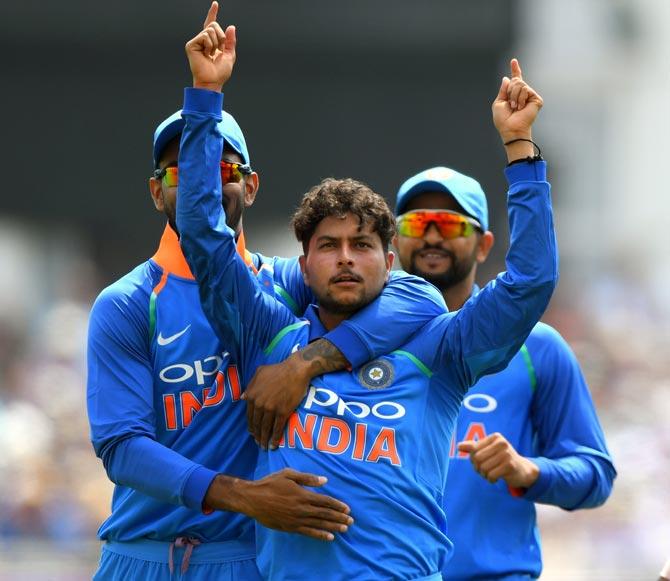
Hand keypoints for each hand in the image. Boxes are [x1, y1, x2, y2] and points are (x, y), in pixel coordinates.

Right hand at [184, 1, 235, 91]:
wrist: (212, 81)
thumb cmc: (220, 72)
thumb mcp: (229, 55)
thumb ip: (230, 41)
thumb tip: (231, 26)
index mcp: (211, 42)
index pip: (211, 25)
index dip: (213, 13)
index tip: (215, 4)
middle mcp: (202, 40)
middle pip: (214, 25)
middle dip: (221, 37)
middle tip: (218, 50)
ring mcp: (196, 42)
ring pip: (210, 30)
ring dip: (216, 43)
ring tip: (211, 54)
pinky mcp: (191, 45)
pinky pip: (205, 36)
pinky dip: (209, 45)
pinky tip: (206, 54)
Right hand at [205, 469, 353, 540]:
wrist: (253, 499)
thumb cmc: (270, 483)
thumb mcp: (288, 474)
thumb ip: (307, 478)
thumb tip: (325, 480)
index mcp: (303, 494)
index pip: (324, 500)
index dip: (337, 505)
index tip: (347, 508)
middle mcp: (302, 508)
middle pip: (324, 514)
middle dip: (339, 517)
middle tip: (351, 521)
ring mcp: (296, 519)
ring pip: (319, 524)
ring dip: (333, 527)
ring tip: (344, 529)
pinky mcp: (290, 527)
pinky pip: (308, 532)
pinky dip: (320, 535)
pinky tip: (329, 537)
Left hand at [242, 339, 349, 449]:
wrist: (295, 370)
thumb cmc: (278, 370)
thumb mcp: (259, 373)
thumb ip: (250, 385)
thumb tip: (242, 397)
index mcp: (252, 395)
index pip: (250, 415)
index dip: (251, 426)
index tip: (253, 433)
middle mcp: (259, 403)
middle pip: (257, 424)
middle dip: (257, 436)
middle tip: (258, 443)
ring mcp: (271, 408)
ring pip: (266, 428)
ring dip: (264, 439)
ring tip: (265, 447)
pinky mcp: (283, 412)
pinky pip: (277, 428)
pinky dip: (275, 438)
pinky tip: (274, 445)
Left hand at [457, 432, 539, 488]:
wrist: (522, 470)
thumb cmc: (501, 459)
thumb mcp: (488, 450)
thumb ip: (473, 447)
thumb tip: (459, 446)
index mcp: (495, 437)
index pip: (474, 449)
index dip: (473, 459)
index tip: (480, 462)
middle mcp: (502, 443)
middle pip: (477, 458)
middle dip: (478, 468)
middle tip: (484, 470)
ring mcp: (507, 454)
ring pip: (483, 468)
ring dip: (484, 475)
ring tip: (490, 474)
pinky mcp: (510, 466)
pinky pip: (491, 475)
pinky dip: (491, 479)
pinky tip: (496, 478)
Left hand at [492, 58, 542, 144]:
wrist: (511, 128)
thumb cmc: (503, 119)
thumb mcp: (499, 103)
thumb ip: (503, 90)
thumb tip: (507, 78)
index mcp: (513, 94)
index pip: (515, 80)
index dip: (515, 70)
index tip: (513, 61)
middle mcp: (523, 94)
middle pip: (516, 80)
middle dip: (510, 91)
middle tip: (510, 104)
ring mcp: (530, 96)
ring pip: (520, 84)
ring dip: (514, 96)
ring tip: (515, 107)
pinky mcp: (536, 99)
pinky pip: (525, 89)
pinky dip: (520, 98)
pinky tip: (521, 107)